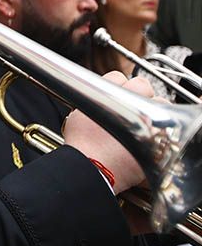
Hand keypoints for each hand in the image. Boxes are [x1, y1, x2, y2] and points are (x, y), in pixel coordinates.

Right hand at [63, 71, 153, 193]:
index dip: (115, 85)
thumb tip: (102, 93)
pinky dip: (160, 127)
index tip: (113, 94)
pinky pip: (166, 125)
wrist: (94, 169)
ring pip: (160, 101)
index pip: (117, 76)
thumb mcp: (78, 114)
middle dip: (137, 93)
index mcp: (109, 95)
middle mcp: (132, 104)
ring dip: (153, 108)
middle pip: (142, 84)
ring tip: (142, 121)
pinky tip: (148, 135)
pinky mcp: (159, 138)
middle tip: (129, 106)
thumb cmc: (83, 145)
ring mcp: (148, 121)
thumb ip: (93, 98)